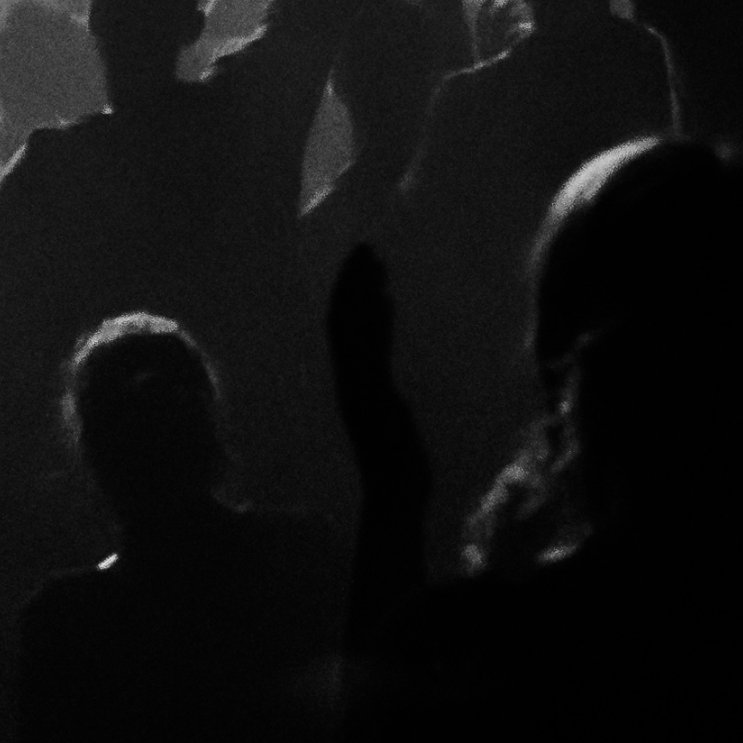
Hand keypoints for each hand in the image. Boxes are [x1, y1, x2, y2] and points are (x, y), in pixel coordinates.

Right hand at [327, 245, 430, 506]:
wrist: (396, 496)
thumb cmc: (401, 463)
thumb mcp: (394, 417)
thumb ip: (390, 390)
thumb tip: (396, 371)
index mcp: (352, 383)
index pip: (341, 328)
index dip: (347, 292)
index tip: (360, 260)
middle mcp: (348, 381)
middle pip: (342, 321)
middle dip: (352, 283)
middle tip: (365, 246)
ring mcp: (357, 389)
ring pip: (352, 331)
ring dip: (362, 294)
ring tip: (375, 262)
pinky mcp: (372, 398)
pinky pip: (370, 352)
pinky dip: (375, 323)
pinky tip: (386, 299)